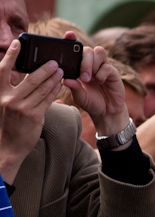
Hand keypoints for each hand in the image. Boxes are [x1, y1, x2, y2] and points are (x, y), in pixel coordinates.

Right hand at [0, 39, 63, 182]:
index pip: (3, 69)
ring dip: (53, 78)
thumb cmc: (8, 123)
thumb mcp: (4, 103)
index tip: (18, 43)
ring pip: (42, 89)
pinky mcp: (34, 116)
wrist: (9, 146)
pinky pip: (48, 100)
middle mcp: (9, 98)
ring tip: (61, 71)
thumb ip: (12, 90)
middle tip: (54, 62)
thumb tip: (23, 74)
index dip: (11, 55)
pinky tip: (60, 85)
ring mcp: (22, 108)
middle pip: (30, 78)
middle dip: (44, 68)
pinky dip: (54, 91)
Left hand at [62, 32, 123, 118]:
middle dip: (84, 61)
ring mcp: (102, 67)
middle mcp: (91, 64)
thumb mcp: (79, 97)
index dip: (72, 40)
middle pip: (87, 50)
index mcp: (79, 66)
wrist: (107, 111)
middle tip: (83, 77)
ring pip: (98, 52)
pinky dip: (102, 73)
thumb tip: (66, 79)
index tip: (69, 35)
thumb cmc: (92, 102)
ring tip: (91, 79)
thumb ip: (74, 88)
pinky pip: (107, 66)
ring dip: (92, 64)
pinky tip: (100, 82)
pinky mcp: (112, 72)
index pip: (75, 49)